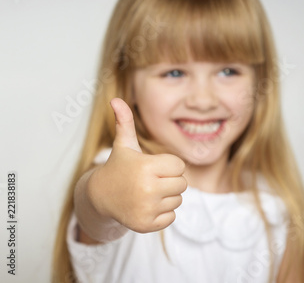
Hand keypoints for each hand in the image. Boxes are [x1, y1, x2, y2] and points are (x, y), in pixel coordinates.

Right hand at [87, 98, 186, 233]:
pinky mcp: (147, 225)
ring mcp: (147, 209)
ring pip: (178, 200)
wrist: (100, 198)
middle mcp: (147, 189)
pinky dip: (162, 212)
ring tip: (147, 193)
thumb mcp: (124, 145)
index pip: (180, 166)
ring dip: (167, 196)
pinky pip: (171, 217)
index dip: (168, 166)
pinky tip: (146, 206)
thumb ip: (124, 122)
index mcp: (146, 167)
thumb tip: (115, 99)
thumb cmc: (119, 167)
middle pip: (182, 184)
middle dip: (170, 181)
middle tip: (151, 180)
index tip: (152, 167)